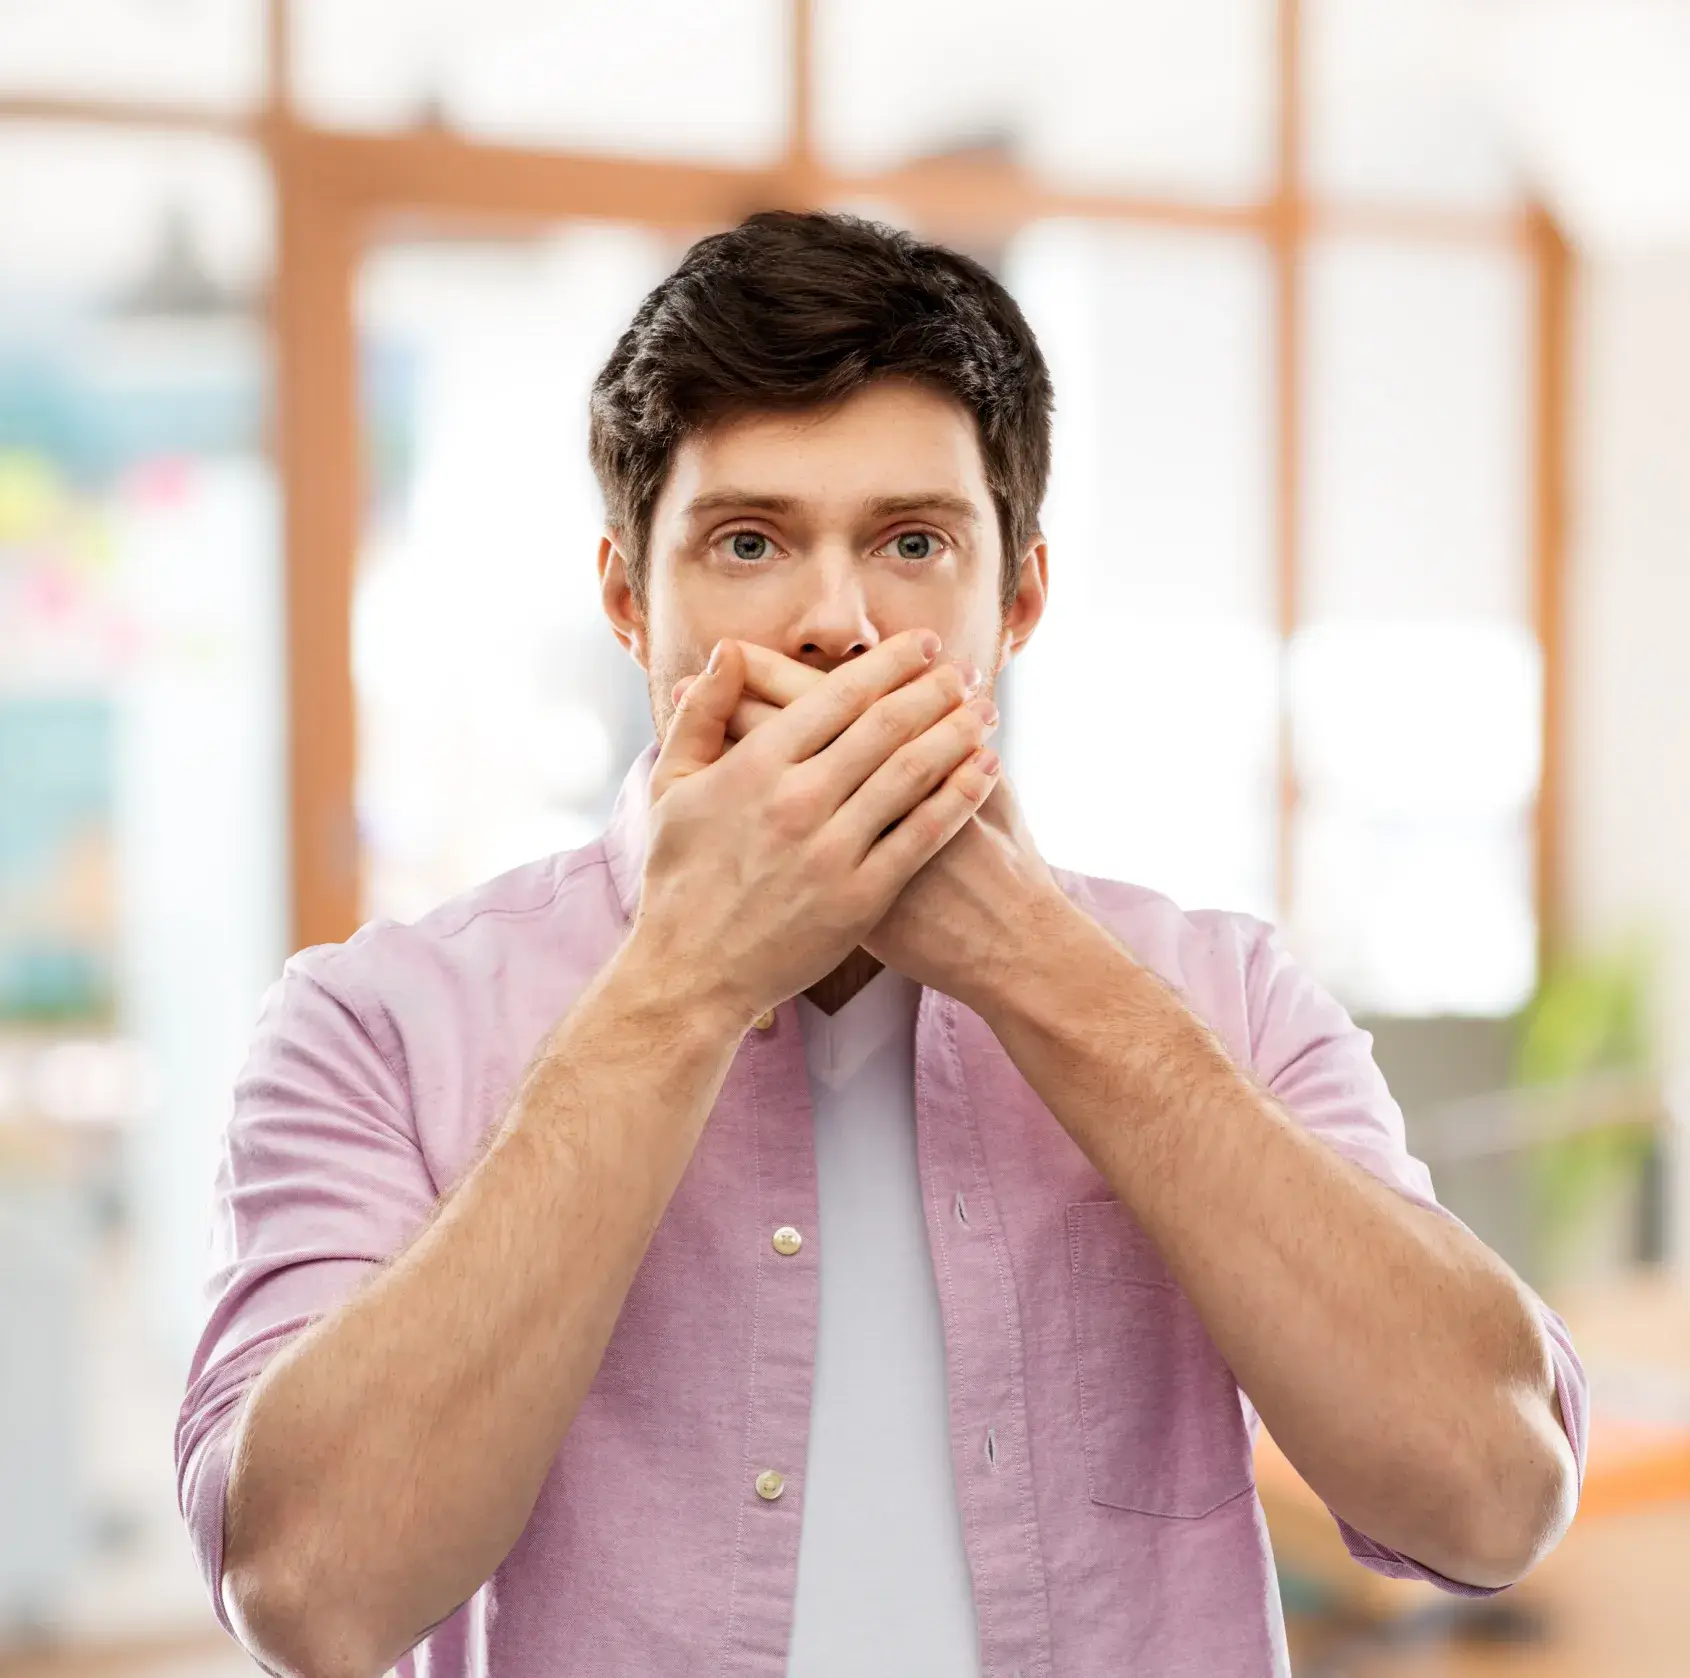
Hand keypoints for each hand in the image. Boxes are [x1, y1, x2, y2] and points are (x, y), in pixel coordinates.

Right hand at [633, 630, 1002, 1031]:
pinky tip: (987, 770)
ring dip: (958, 732)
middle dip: (936, 688)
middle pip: (887, 724)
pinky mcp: (861, 898)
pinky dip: (961, 796)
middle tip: (968, 670)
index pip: (838, 694)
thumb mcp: (671, 787)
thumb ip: (702, 714)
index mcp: (755, 766)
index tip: (925, 645)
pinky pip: (923, 835)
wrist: (691, 972)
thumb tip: (728, 651)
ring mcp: (832, 850)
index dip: (890, 662)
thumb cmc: (678, 877)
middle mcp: (798, 801)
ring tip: (986, 710)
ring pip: (913, 772)